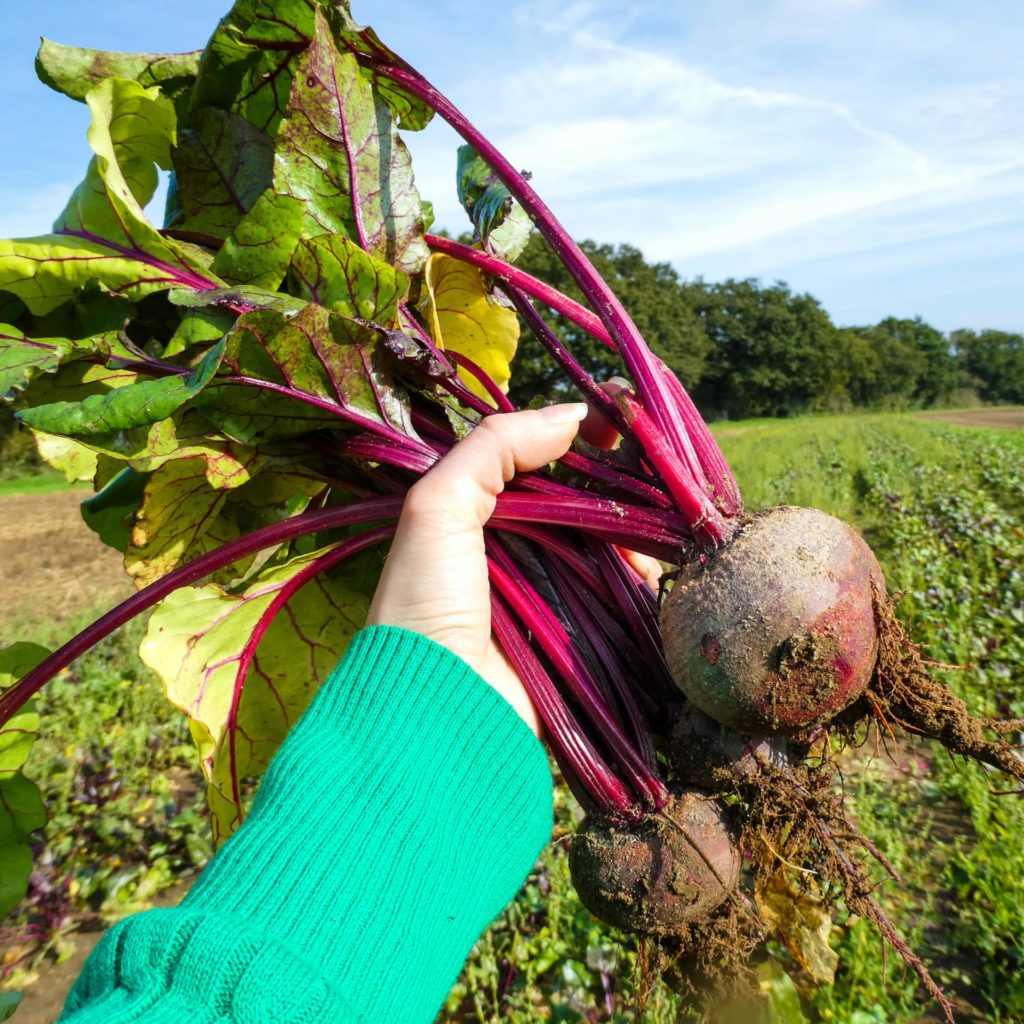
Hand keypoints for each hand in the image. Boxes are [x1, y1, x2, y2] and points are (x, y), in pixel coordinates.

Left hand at [366, 403, 661, 734]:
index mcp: (472, 516)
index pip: (533, 463)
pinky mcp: (573, 637)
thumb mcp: (437, 507)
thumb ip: (493, 447)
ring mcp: (544, 595)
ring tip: (655, 527)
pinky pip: (614, 596)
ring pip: (603, 547)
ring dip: (632, 534)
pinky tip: (651, 570)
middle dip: (615, 488)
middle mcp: (510, 551)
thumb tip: (572, 413)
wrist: (437, 711)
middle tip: (653, 474)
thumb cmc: (427, 602)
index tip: (617, 425)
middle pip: (576, 503)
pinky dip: (636, 580)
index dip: (575, 441)